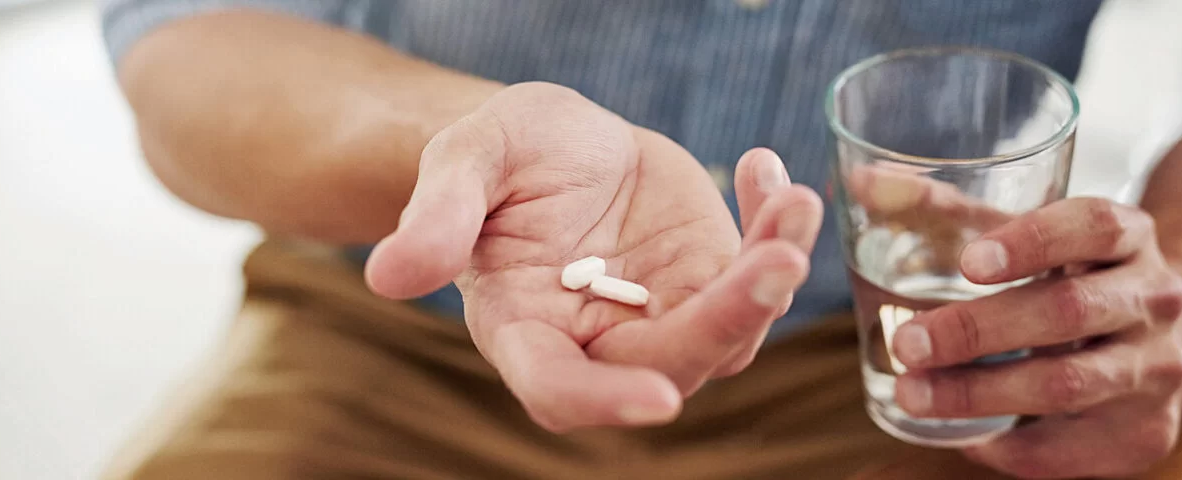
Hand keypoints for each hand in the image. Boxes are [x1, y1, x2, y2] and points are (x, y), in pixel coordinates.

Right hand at [364, 82, 824, 430]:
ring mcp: (660, 315)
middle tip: (775, 261)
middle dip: (727, 320)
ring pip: (730, 332)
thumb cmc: (497, 156)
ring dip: (770, 276)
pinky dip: (774, 229)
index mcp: (523, 329)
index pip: (559, 387)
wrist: (551, 141)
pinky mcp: (706, 280)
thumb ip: (439, 214)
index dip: (604, 401)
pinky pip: (756, 276)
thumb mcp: (465, 159)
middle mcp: (597, 341)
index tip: (659, 397)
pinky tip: (764, 170)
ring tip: (792, 201)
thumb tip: (388, 276)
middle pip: (668, 362)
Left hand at [890, 197, 1181, 477]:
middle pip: (1070, 311)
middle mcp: (1154, 299)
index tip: (969, 261)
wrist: (1150, 343)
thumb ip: (944, 207)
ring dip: (980, 393)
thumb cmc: (1063, 278)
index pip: (1094, 226)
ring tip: (912, 393)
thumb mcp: (1019, 234)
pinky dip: (1011, 446)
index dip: (1033, 241)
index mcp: (1128, 236)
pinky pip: (1072, 447)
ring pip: (1069, 383)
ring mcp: (1157, 369)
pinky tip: (964, 436)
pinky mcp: (1147, 431)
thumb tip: (862, 182)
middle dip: (979, 331)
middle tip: (907, 343)